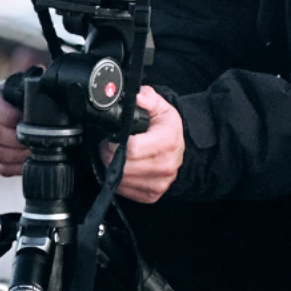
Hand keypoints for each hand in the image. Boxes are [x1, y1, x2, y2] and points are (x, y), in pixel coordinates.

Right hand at [0, 83, 29, 177]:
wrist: (36, 111)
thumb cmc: (35, 98)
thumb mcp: (32, 86)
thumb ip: (35, 87)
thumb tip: (48, 88)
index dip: (5, 113)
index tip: (21, 118)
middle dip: (14, 138)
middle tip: (33, 138)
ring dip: (16, 154)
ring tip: (34, 151)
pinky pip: (2, 168)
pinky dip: (17, 167)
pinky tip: (31, 161)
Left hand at [100, 84, 184, 203]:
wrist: (180, 149)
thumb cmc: (167, 128)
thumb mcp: (161, 107)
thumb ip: (147, 98)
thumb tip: (135, 95)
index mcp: (167, 141)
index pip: (132, 149)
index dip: (116, 143)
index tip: (113, 138)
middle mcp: (165, 165)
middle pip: (124, 166)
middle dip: (110, 155)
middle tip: (110, 145)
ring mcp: (160, 183)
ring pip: (122, 180)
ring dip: (112, 168)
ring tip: (116, 155)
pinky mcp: (153, 195)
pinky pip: (125, 191)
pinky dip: (119, 180)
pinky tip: (123, 168)